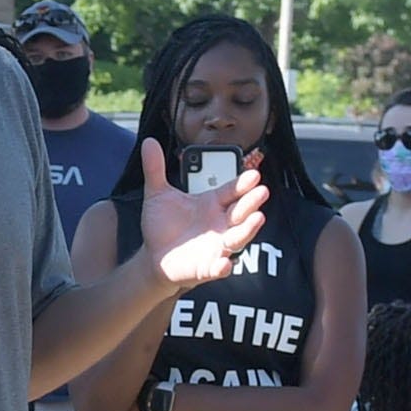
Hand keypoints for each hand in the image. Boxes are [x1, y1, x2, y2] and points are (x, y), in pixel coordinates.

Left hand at [135, 138, 267, 289]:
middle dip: (251, 202)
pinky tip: (224, 263)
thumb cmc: (162, 226)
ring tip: (258, 218)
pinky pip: (217, 268)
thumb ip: (155, 169)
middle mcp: (220, 224)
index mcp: (211, 204)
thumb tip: (149, 142)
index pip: (231, 191)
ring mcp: (216, 246)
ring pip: (237, 237)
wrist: (153, 256)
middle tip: (262, 190)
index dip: (242, 184)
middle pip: (240, 212)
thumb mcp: (157, 194)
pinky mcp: (207, 267)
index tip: (254, 174)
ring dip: (248, 229)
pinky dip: (222, 267)